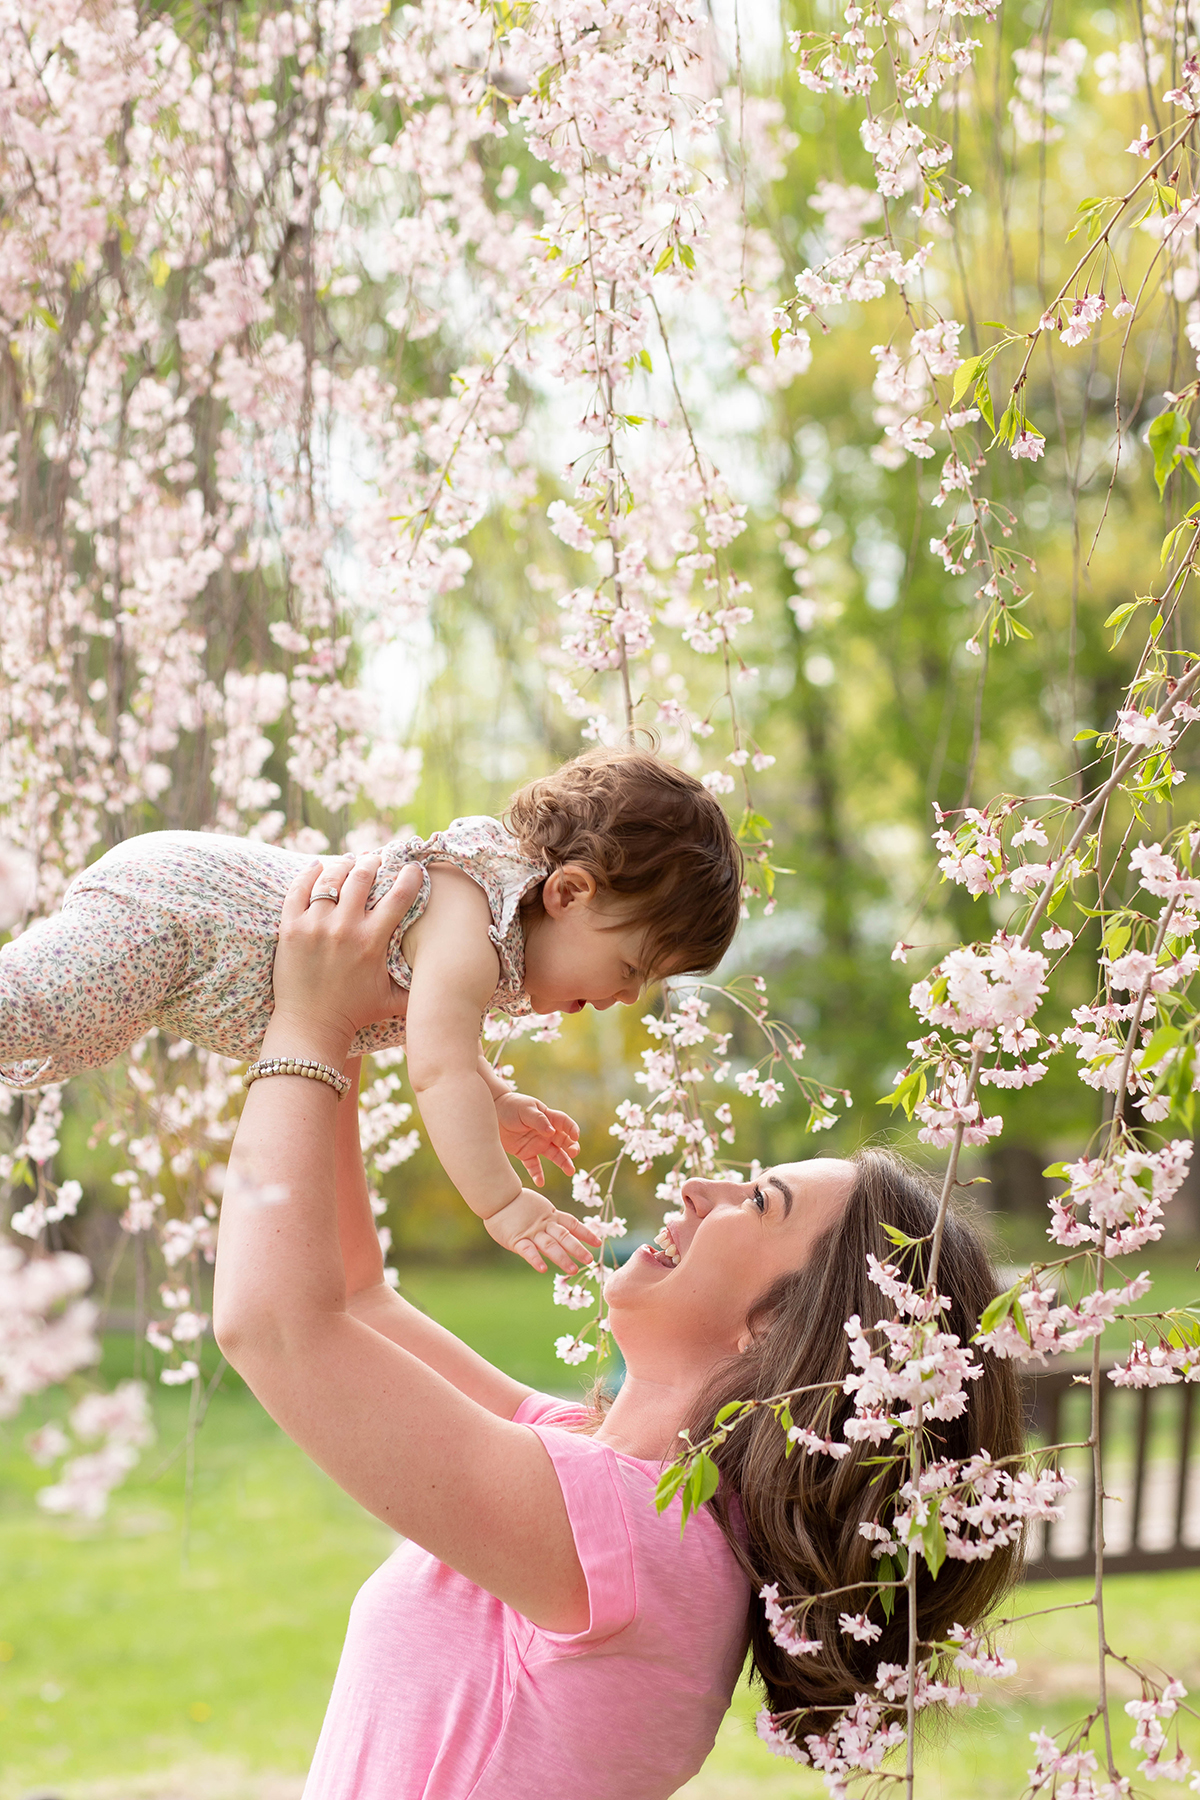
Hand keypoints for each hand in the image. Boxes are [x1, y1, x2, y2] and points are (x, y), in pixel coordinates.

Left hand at [267, 854, 422, 1061]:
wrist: (311, 1026)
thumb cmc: (355, 1013)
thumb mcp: (393, 1001)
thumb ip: (419, 987)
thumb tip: (449, 979)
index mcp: (372, 942)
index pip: (398, 896)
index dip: (409, 876)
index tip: (413, 868)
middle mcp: (344, 929)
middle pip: (362, 877)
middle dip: (372, 863)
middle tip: (375, 860)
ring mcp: (314, 926)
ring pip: (330, 878)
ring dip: (343, 865)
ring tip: (349, 862)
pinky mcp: (290, 929)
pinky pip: (298, 889)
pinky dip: (309, 874)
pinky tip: (318, 867)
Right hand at [484, 1188, 600, 1275]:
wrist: (497, 1196)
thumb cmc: (516, 1203)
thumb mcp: (539, 1208)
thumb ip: (550, 1218)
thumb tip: (564, 1229)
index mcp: (550, 1215)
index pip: (572, 1224)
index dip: (586, 1233)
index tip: (598, 1243)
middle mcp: (544, 1224)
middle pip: (564, 1237)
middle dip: (577, 1249)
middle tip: (590, 1260)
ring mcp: (531, 1232)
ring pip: (549, 1245)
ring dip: (562, 1258)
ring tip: (573, 1270)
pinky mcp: (516, 1238)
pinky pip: (527, 1250)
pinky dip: (535, 1259)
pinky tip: (543, 1269)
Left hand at [495, 1091, 579, 1186]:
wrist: (491, 1112)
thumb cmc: (511, 1106)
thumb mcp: (525, 1109)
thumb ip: (539, 1120)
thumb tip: (551, 1132)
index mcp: (547, 1118)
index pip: (564, 1123)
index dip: (572, 1129)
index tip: (575, 1136)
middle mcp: (545, 1132)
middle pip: (563, 1141)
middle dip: (571, 1148)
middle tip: (573, 1154)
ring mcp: (536, 1144)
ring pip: (554, 1155)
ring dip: (563, 1162)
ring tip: (570, 1171)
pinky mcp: (525, 1153)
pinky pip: (534, 1166)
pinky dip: (537, 1174)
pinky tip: (540, 1182)